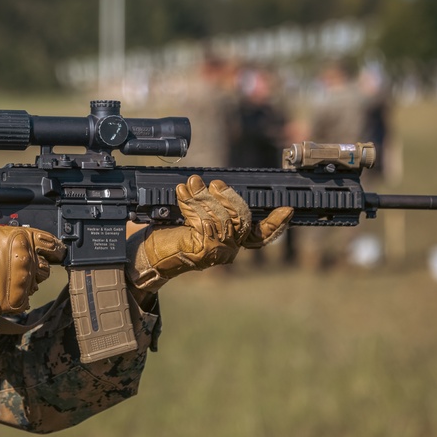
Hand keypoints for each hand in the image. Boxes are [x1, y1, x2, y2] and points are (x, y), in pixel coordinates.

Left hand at [127, 175, 292, 291]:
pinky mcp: (204, 251)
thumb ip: (212, 207)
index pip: (260, 235)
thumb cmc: (170, 233)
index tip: (288, 209)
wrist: (148, 254)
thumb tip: (217, 184)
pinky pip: (205, 221)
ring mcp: (218, 252)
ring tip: (190, 183)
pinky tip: (182, 193)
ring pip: (221, 218)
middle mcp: (229, 250)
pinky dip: (192, 204)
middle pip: (242, 219)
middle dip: (227, 197)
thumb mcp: (195, 216)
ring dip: (203, 197)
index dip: (276, 223)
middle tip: (213, 183)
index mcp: (232, 241)